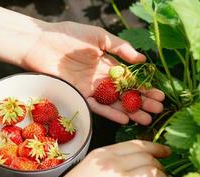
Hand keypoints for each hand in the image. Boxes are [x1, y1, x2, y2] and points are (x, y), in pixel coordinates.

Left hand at [0, 0, 163, 124]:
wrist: (40, 42)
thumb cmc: (69, 35)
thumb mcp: (99, 36)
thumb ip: (120, 47)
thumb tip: (142, 59)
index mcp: (107, 63)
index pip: (130, 78)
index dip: (145, 86)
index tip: (159, 94)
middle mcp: (101, 78)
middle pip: (125, 93)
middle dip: (142, 101)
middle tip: (158, 110)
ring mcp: (90, 88)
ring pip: (114, 102)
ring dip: (131, 111)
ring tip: (147, 119)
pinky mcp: (79, 95)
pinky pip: (97, 107)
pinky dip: (110, 113)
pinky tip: (125, 119)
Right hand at [40, 140, 174, 176]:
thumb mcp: (92, 163)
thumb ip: (114, 157)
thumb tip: (139, 157)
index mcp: (104, 153)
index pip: (137, 144)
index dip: (156, 147)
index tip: (165, 150)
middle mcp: (113, 165)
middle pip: (147, 157)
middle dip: (159, 162)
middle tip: (162, 167)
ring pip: (152, 172)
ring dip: (162, 176)